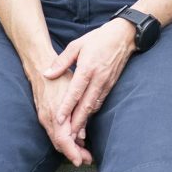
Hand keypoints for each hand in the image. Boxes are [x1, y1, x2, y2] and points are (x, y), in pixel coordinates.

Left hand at [41, 19, 136, 155]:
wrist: (124, 36)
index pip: (75, 92)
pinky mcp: (112, 84)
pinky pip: (101, 101)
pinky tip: (87, 118)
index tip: (58, 119)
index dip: (66, 107)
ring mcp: (107, 82)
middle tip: (69, 136)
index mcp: (88, 68)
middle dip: (77, 122)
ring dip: (86, 120)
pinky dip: (93, 111)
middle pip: (86, 104)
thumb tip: (47, 74)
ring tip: (77, 133)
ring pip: (94, 105)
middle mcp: (98, 78)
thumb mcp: (77, 45)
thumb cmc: (98, 38)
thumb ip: (61, 62)